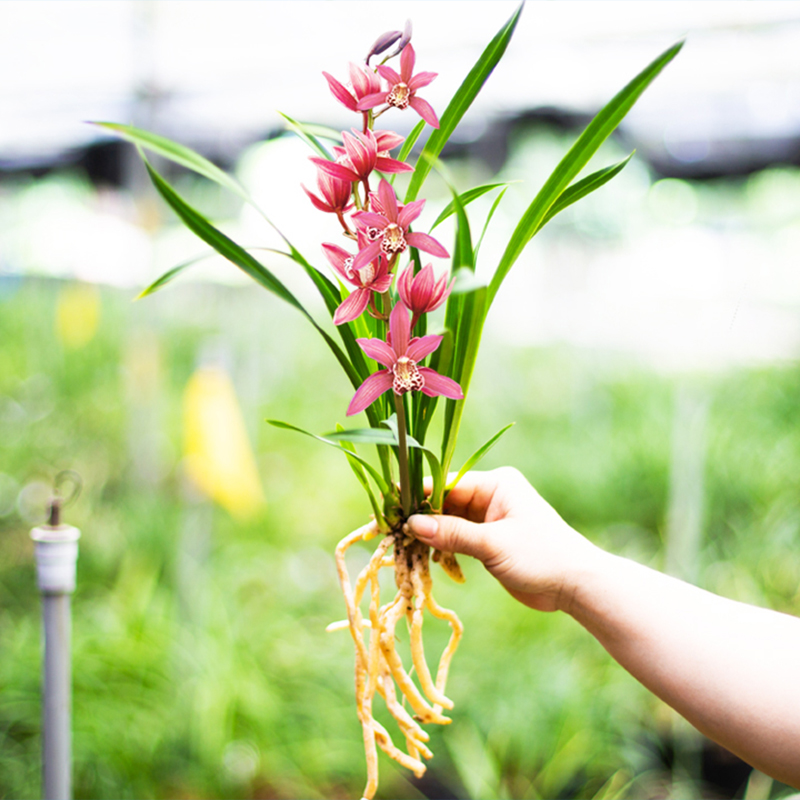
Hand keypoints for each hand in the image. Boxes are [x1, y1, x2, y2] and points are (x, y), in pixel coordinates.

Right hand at [406, 467, 601, 611]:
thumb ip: (452, 533)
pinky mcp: (489, 541)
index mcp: (496, 484)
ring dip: (430, 536)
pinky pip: (457, 539)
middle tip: (390, 530)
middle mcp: (491, 496)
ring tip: (402, 547)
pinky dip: (442, 549)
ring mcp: (489, 519)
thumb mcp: (493, 544)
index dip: (418, 495)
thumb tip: (413, 523)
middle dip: (421, 518)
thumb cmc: (542, 556)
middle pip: (444, 503)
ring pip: (448, 522)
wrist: (576, 586)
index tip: (390, 505)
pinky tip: (426, 558)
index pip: (447, 484)